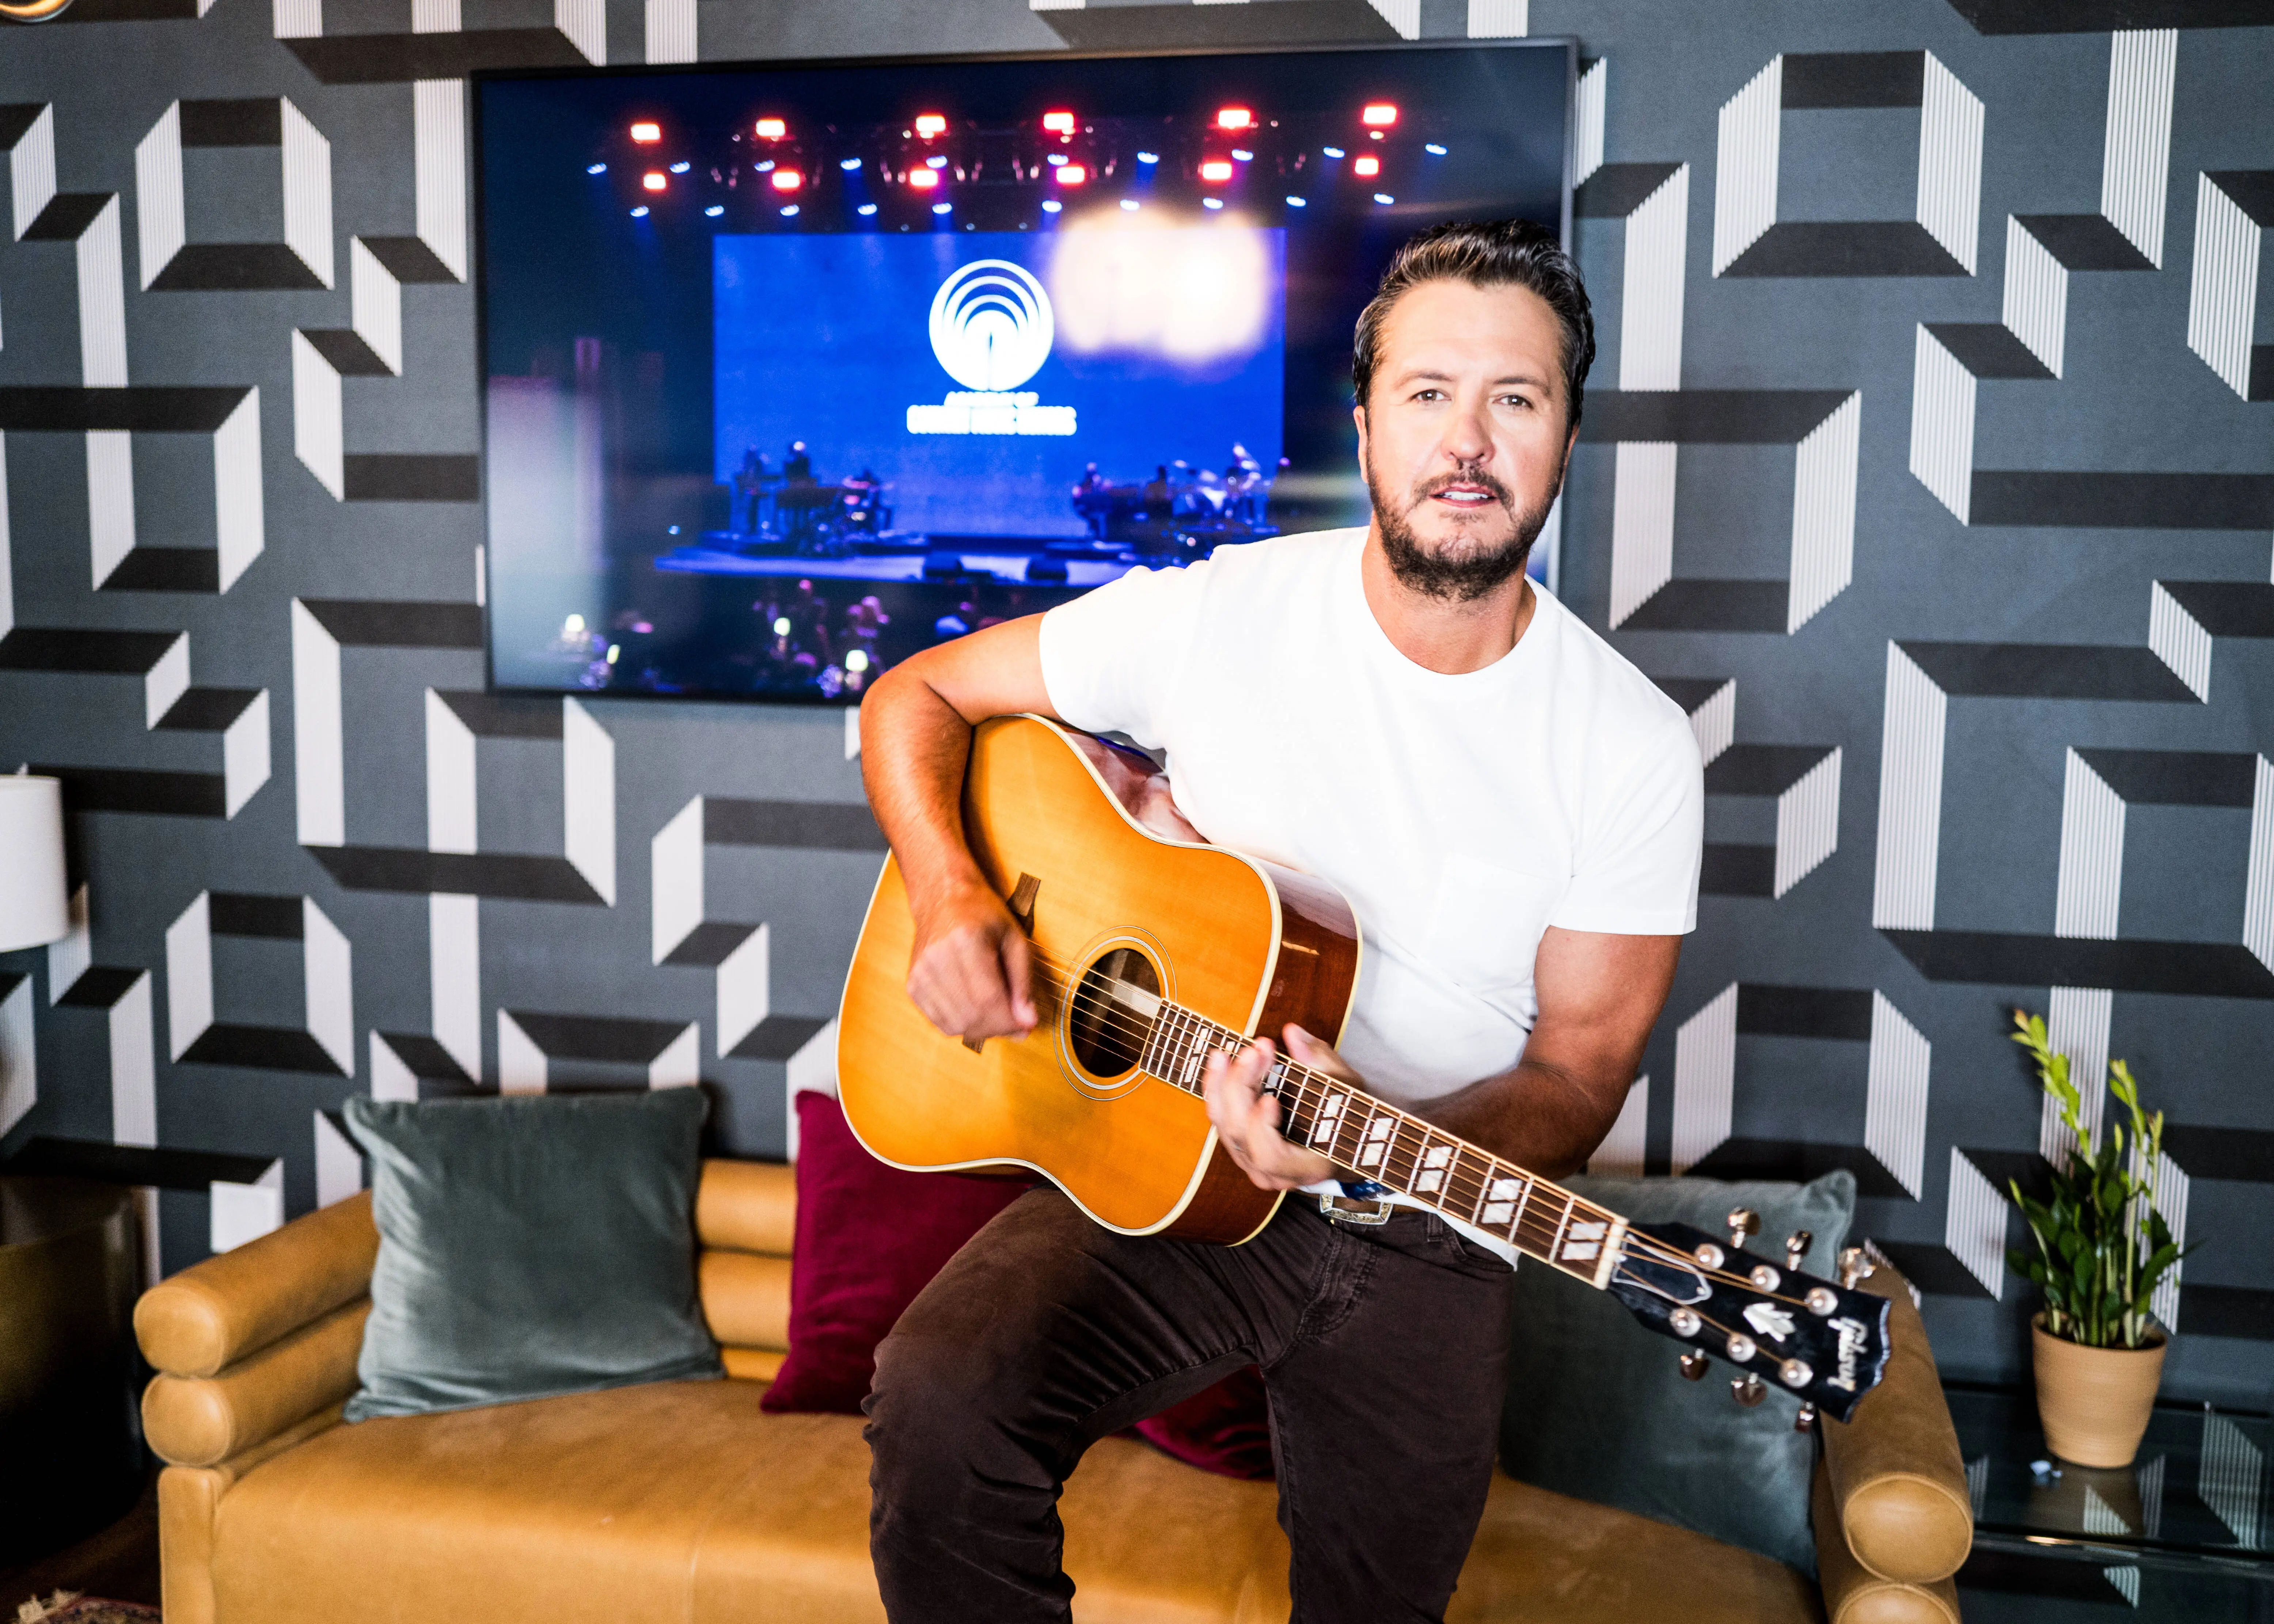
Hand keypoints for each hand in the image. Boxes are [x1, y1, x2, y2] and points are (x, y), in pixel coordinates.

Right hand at [905, 879, 1035, 1041]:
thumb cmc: (983, 916)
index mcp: (966, 941)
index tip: (1026, 1025)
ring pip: (955, 1025)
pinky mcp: (912, 985)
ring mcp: (920, 974)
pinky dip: (962, 1024)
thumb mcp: (1014, 939)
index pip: (989, 1000)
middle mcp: (937, 959)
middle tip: (1014, 1022)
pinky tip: (974, 1008)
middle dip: (999, 1028)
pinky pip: (940, 1022)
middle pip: (972, 1016)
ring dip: (982, 1029)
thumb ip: (1023, 982)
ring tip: (995, 1014)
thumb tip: (1028, 1022)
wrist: (942, 899)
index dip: (1011, 1021)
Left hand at [1201, 1026, 1341, 1191]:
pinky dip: (1217, 1088)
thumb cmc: (1348, 1116)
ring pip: (1222, 1125)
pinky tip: (1221, 1062)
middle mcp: (1271, 1171)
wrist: (1343, 1139)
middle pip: (1239, 1134)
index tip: (1270, 1098)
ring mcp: (1250, 1160)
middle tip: (1254, 1051)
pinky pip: (1219, 1119)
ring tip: (1224, 1053)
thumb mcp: (1346, 1089)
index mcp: (1304, 1166)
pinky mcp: (1239, 1143)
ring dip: (1221, 1084)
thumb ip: (1320, 1062)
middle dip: (1240, 1087)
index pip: (1270, 1156)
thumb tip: (1292, 1034)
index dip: (1262, 1129)